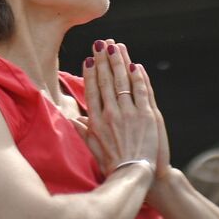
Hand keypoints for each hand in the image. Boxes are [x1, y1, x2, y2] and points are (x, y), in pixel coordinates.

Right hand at [82, 39, 158, 180]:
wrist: (135, 175)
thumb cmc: (113, 164)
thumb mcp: (92, 148)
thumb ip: (82, 131)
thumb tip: (72, 119)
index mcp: (96, 121)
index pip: (91, 91)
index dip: (90, 73)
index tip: (89, 59)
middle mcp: (111, 114)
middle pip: (105, 81)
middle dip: (103, 60)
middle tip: (101, 43)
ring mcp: (129, 113)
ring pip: (123, 81)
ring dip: (119, 61)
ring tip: (116, 46)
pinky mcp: (147, 115)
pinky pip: (142, 90)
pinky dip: (138, 77)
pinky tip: (135, 65)